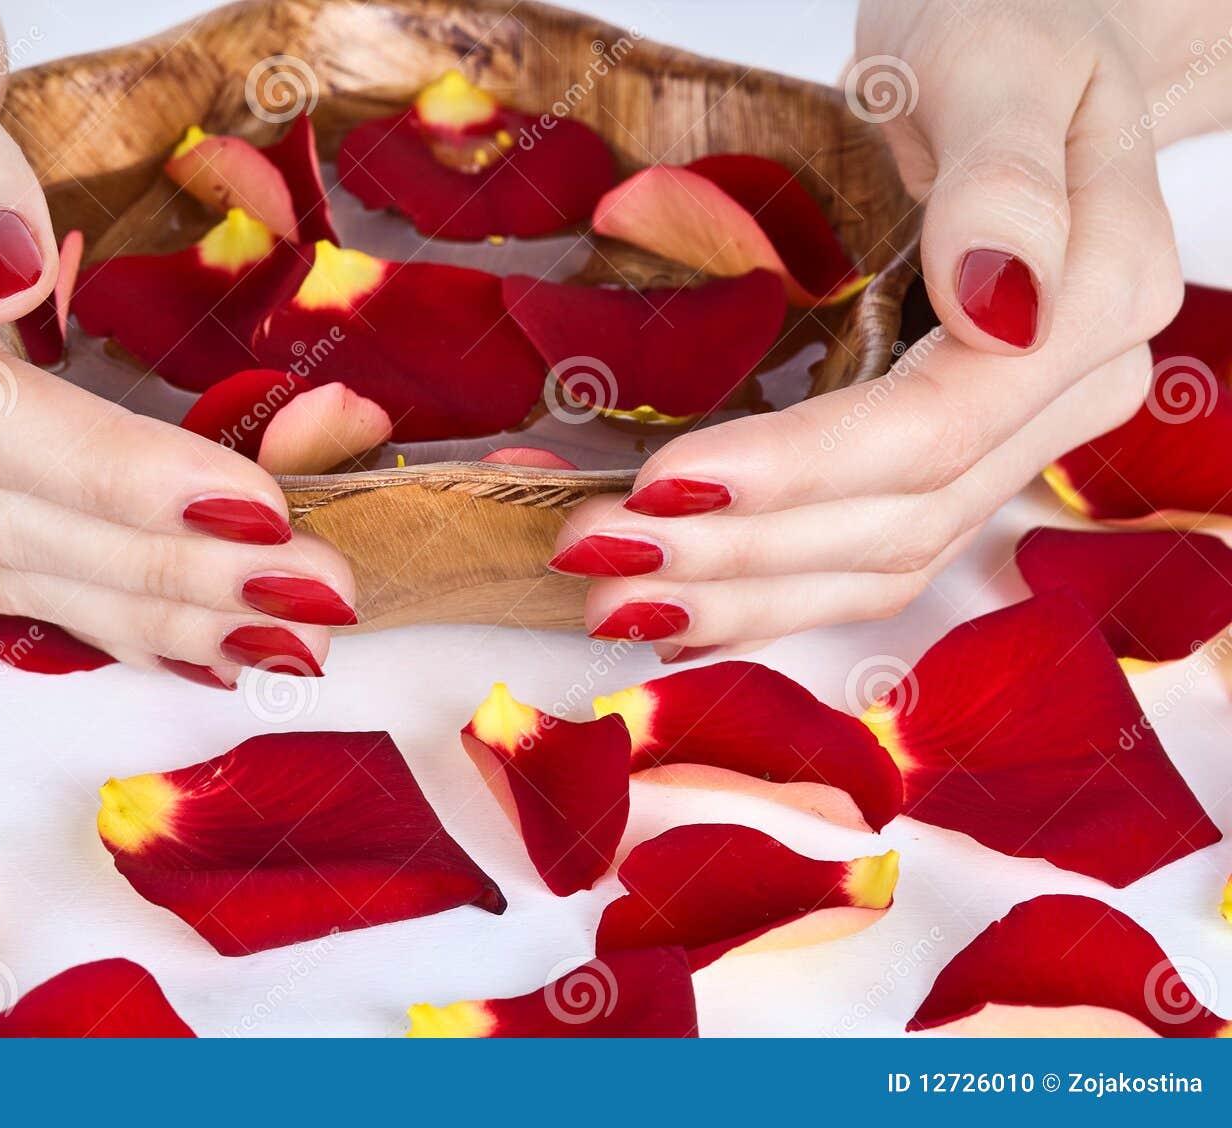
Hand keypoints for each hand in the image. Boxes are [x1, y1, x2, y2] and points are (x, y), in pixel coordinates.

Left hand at [552, 0, 1195, 652]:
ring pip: (885, 559)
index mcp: (1093, 302)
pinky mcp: (956, 454)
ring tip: (616, 601)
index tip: (668, 482)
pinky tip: (686, 613)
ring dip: (744, 595)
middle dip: (742, 550)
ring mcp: (1015, 437)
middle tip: (599, 552)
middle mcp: (1064, 394)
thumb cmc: (1006, 31)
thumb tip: (1000, 300)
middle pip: (902, 515)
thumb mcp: (999, 62)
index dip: (800, 470)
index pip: (936, 427)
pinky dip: (775, 593)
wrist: (1018, 45)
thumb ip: (1006, 179)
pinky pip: (873, 551)